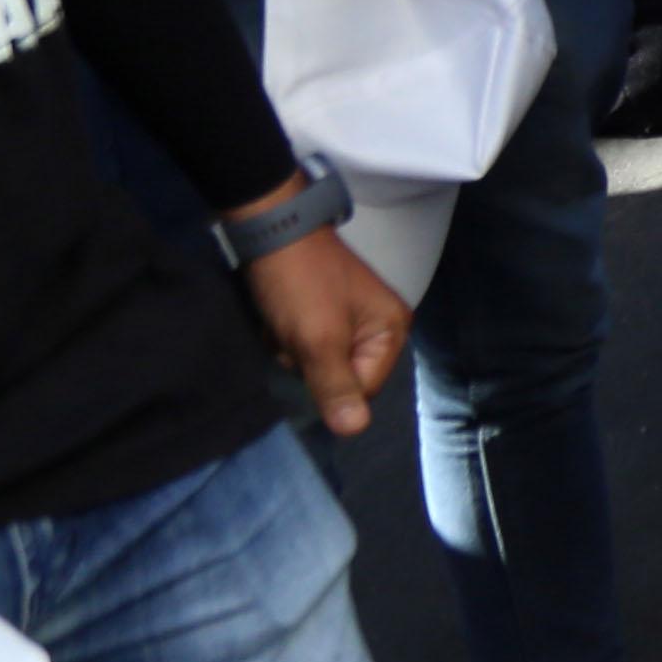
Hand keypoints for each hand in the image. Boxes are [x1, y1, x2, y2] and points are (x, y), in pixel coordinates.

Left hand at [241, 214, 410, 433]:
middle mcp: (379, 326)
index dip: (328, 381)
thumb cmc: (300, 284)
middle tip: (295, 336)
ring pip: (320, 365)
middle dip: (309, 366)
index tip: (308, 353)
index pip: (362, 390)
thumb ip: (336, 386)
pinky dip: (288, 341)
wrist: (269, 230)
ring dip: (294, 354)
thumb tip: (355, 432)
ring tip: (284, 326)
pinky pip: (307, 348)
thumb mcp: (317, 338)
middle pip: (341, 378)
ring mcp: (352, 318)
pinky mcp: (325, 312)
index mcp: (392, 329)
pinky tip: (279, 321)